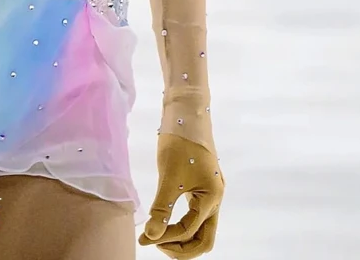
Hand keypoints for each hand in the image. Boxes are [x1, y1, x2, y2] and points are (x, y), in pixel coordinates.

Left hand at [138, 133, 224, 258]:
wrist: (186, 113)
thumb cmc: (179, 142)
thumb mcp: (169, 176)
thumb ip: (161, 208)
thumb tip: (150, 236)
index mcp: (212, 198)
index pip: (190, 230)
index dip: (166, 238)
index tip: (144, 238)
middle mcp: (216, 199)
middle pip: (204, 238)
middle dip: (180, 247)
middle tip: (155, 244)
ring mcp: (210, 192)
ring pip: (201, 227)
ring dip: (181, 236)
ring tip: (157, 235)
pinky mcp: (202, 185)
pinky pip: (195, 213)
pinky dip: (181, 222)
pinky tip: (164, 219)